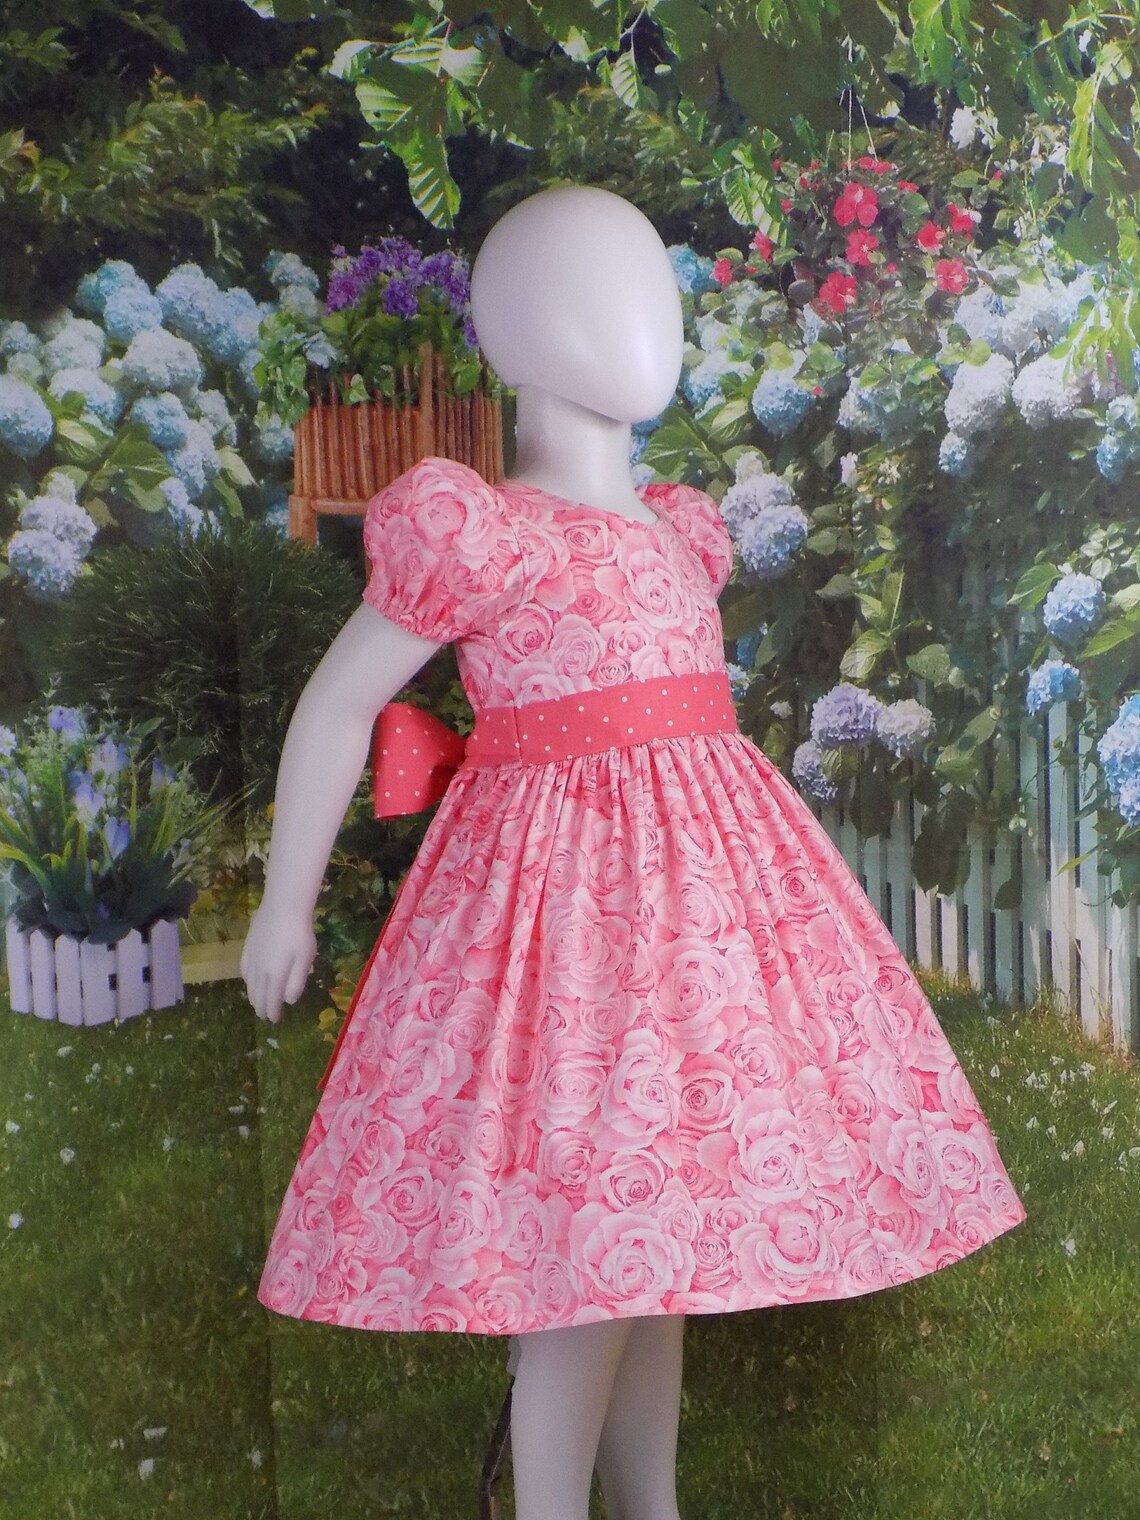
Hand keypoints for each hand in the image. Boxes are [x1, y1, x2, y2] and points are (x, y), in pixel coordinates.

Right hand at [240, 901, 317, 1023]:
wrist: (283, 906)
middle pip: (257, 994)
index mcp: (275, 976)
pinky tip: (250, 980)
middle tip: (264, 1015)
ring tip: (257, 1002)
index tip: (274, 1020)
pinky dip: (247, 980)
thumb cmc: (299, 934)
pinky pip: (244, 970)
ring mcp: (251, 958)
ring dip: (252, 995)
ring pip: (249, 983)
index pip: (271, 1000)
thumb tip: (288, 1001)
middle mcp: (259, 970)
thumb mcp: (305, 959)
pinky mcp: (247, 946)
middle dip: (261, 1007)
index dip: (272, 1012)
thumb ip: (296, 982)